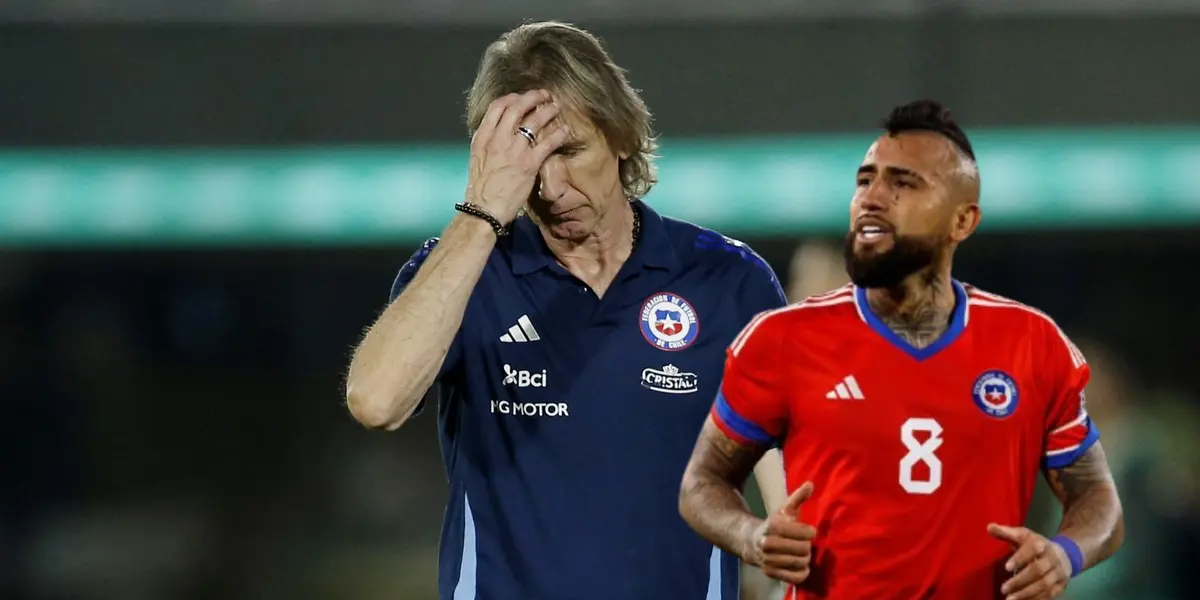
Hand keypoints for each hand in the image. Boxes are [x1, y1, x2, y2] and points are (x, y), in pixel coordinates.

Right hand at [464, 89, 569, 224]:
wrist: (484, 209)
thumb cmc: (481, 188)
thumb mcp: (477, 158)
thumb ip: (488, 141)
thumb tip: (498, 131)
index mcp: (483, 136)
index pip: (498, 106)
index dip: (513, 98)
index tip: (522, 98)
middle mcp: (498, 139)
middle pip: (517, 107)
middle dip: (533, 97)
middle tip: (544, 95)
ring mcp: (514, 150)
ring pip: (534, 120)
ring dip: (547, 110)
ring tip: (556, 107)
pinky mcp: (529, 164)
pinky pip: (547, 143)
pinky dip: (558, 133)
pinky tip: (564, 130)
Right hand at [744, 481, 817, 585]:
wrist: (750, 542)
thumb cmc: (773, 525)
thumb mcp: (784, 510)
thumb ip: (798, 498)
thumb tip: (811, 484)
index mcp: (773, 526)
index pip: (803, 533)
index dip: (810, 532)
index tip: (809, 532)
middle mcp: (768, 544)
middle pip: (802, 549)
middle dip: (807, 546)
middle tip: (804, 544)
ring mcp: (768, 559)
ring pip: (799, 563)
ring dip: (805, 559)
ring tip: (803, 554)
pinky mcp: (770, 573)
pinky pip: (794, 578)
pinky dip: (802, 573)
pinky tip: (802, 566)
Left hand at [987, 524, 1071, 599]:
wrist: (1065, 554)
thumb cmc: (1036, 545)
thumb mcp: (1022, 536)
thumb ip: (1006, 533)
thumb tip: (989, 527)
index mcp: (1041, 543)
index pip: (1033, 548)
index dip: (1020, 558)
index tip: (1006, 567)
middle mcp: (1053, 557)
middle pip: (1038, 570)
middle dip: (1020, 580)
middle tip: (1003, 589)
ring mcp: (1059, 572)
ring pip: (1045, 584)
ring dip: (1027, 593)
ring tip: (1010, 599)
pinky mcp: (1062, 585)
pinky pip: (1050, 594)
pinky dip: (1036, 599)